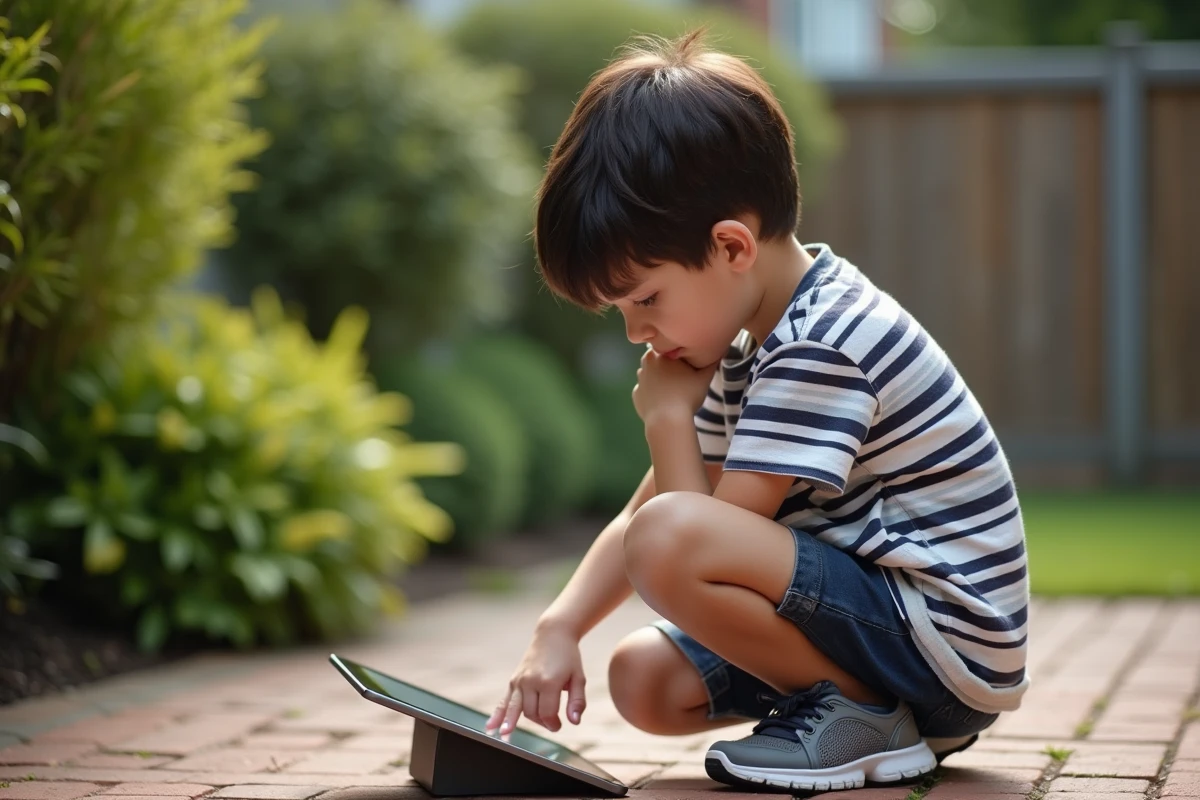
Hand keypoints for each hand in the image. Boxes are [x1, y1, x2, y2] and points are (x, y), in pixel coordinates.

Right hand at [485, 621, 586, 735]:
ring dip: (511, 724)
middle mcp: (531, 681)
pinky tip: (490, 727)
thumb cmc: (568, 657)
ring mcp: (520, 680)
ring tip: (505, 738)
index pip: (548, 713)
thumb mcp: (579, 678)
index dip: (553, 723)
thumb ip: (577, 701)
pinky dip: (497, 714)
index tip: (559, 725)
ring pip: (516, 708)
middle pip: (531, 713)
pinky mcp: (514, 680)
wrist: (553, 635)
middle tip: (552, 724)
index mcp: (549, 682)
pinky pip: (504, 699)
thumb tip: (574, 722)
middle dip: (541, 722)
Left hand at [633, 346, 717, 425]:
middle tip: (681, 377)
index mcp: (660, 354)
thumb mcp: (704, 378)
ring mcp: (640, 380)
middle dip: (667, 365)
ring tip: (673, 391)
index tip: (686, 364)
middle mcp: (646, 364)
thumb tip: (721, 349)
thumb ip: (712, 361)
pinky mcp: (636, 396)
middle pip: (658, 360)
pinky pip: (646, 391)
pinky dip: (653, 394)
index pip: (667, 347)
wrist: (667, 421)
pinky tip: (664, 401)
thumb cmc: (687, 395)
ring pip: (651, 375)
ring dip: (659, 379)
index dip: (677, 355)